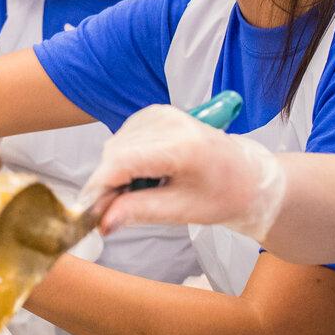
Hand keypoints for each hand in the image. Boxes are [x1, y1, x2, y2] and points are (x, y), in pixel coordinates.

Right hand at [81, 105, 285, 240]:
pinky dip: (124, 161)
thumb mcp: (183, 211)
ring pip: (115, 147)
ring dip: (115, 174)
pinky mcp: (155, 114)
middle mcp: (168, 121)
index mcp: (181, 145)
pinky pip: (123, 140)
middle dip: (107, 185)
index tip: (87, 214)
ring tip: (139, 193)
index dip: (99, 188)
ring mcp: (161, 114)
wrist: (247, 177)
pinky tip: (144, 175)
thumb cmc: (225, 194)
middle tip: (113, 214)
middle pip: (114, 154)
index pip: (121, 162)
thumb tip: (103, 220)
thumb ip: (138, 211)